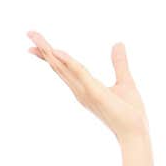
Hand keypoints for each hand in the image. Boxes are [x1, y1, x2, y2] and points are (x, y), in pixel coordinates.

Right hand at [27, 31, 148, 142]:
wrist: (136, 133)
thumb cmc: (130, 113)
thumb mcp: (124, 81)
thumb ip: (119, 63)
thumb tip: (118, 44)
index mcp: (85, 87)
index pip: (64, 68)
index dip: (51, 54)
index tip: (37, 43)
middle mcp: (80, 90)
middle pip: (58, 66)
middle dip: (43, 50)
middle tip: (29, 33)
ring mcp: (85, 92)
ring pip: (63, 68)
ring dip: (49, 52)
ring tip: (35, 37)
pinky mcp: (95, 93)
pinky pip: (79, 73)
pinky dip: (68, 62)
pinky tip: (57, 51)